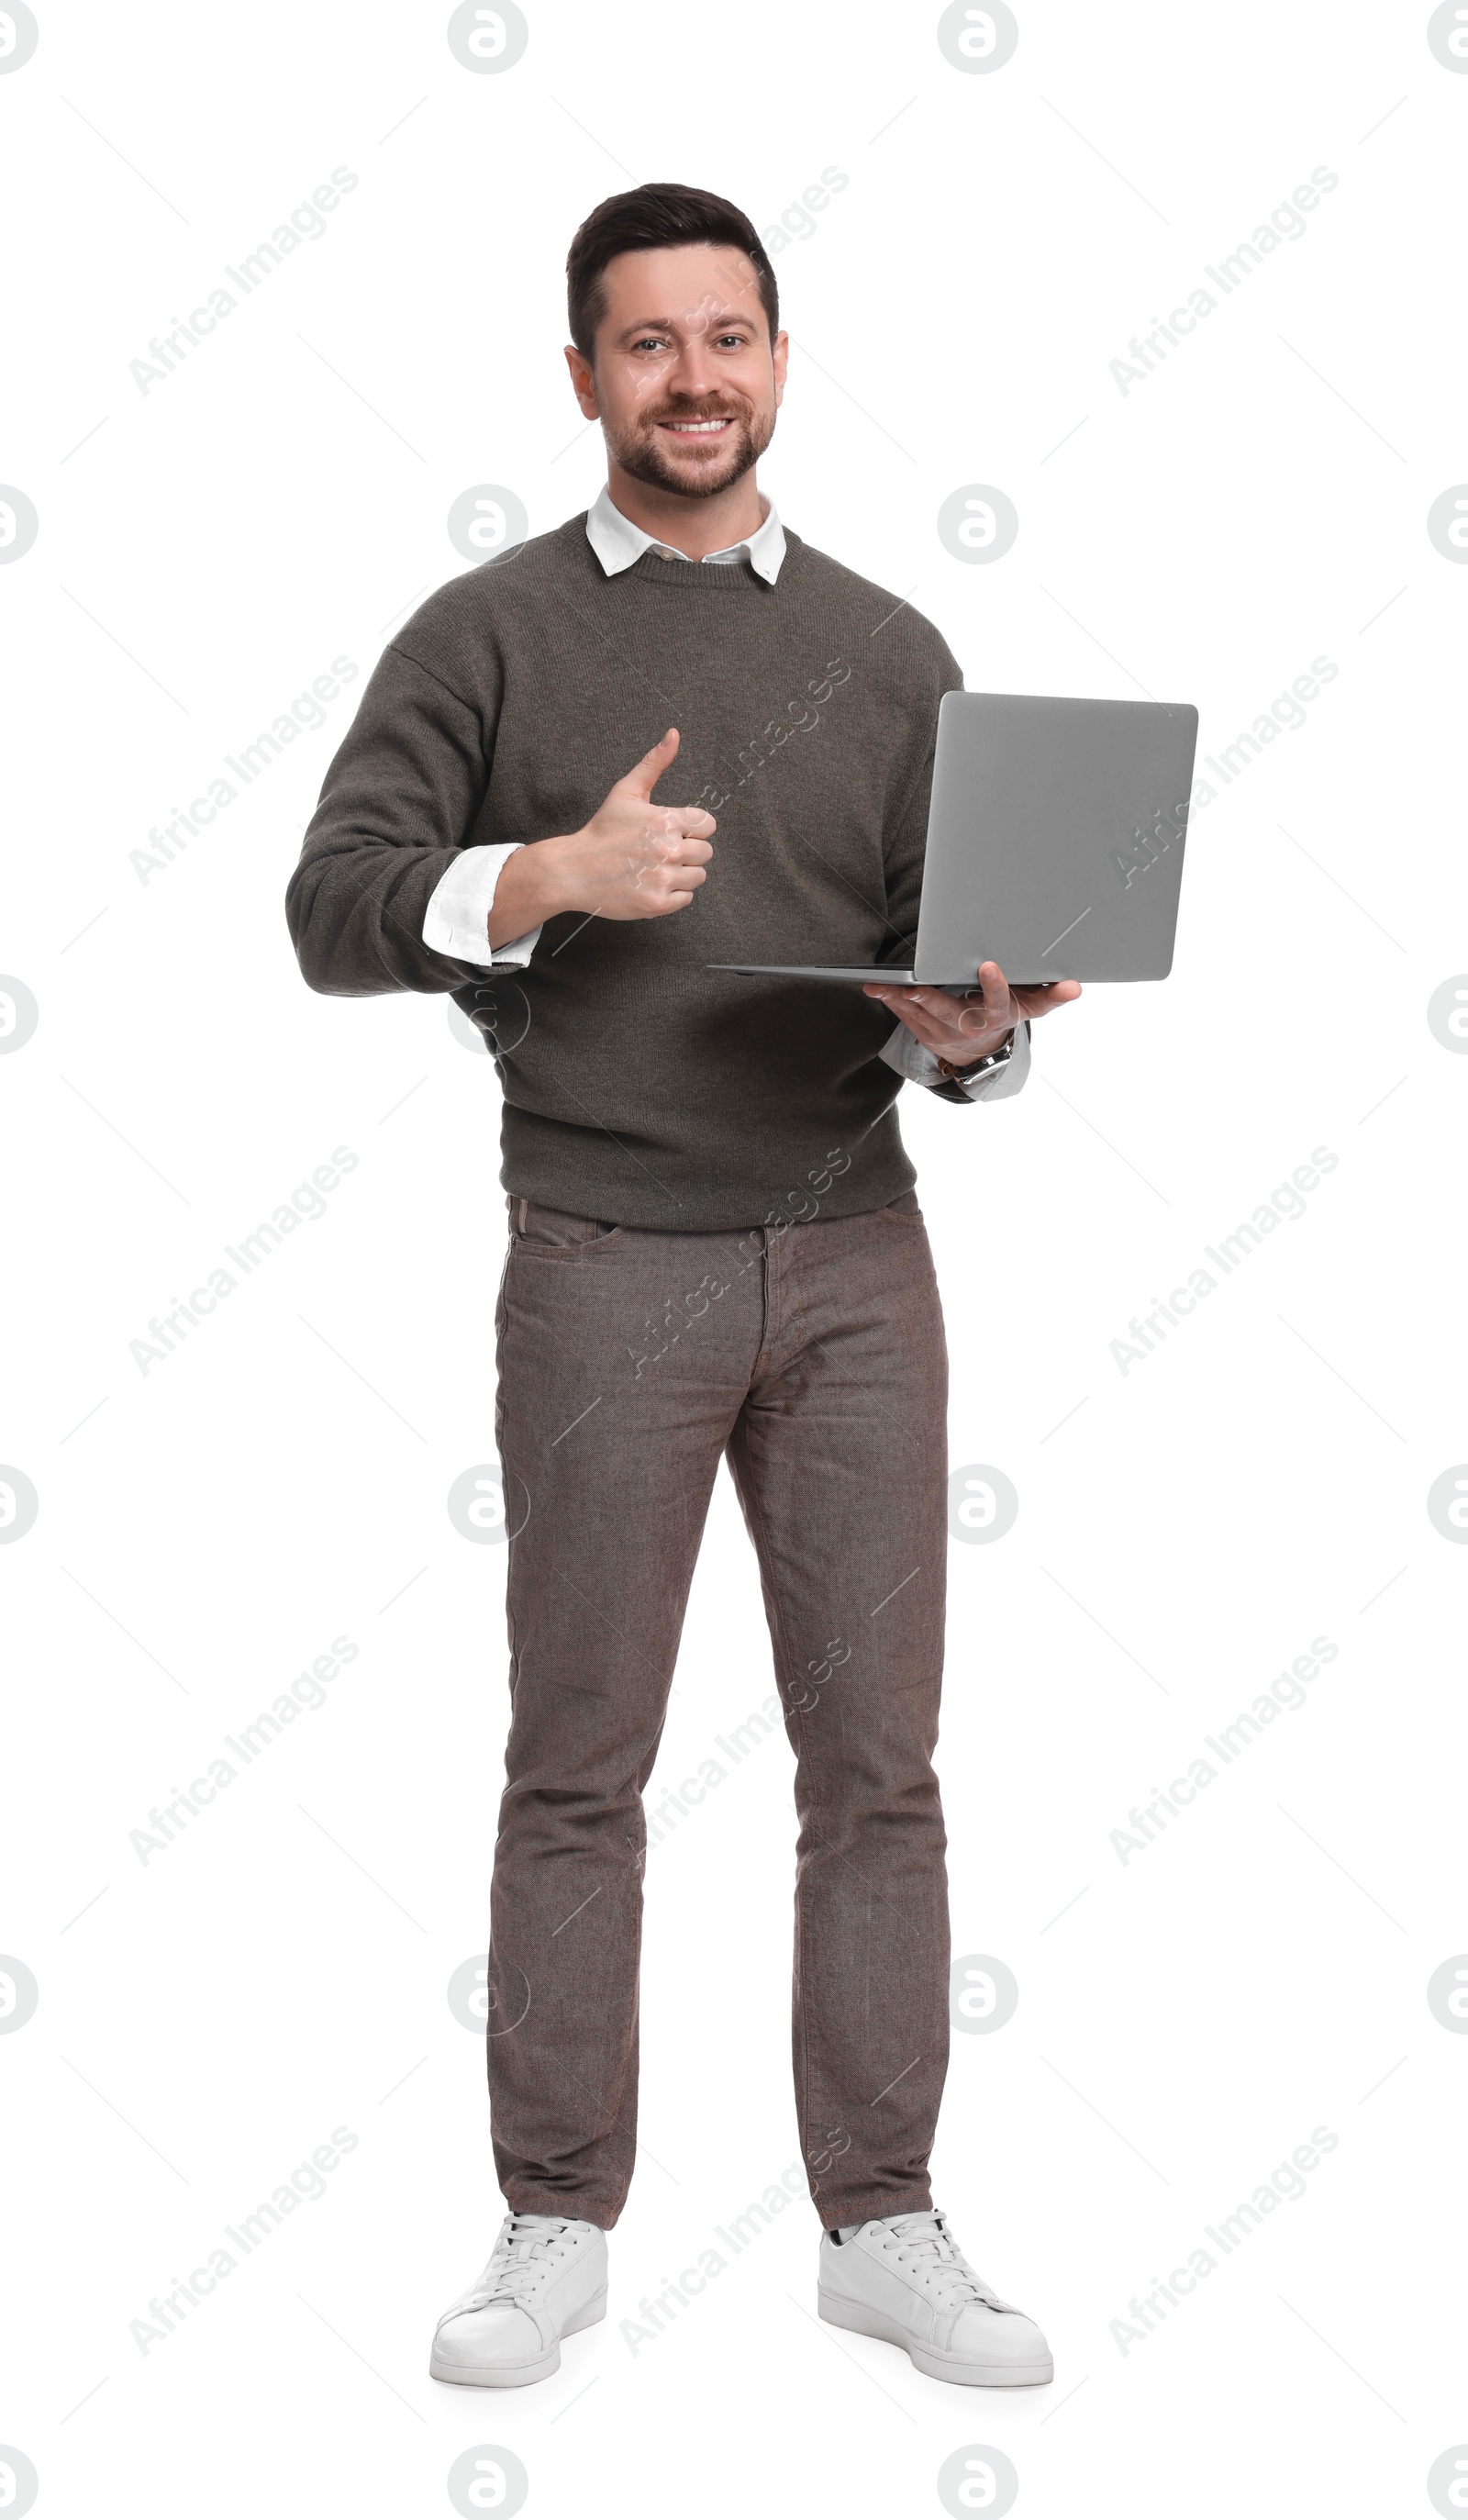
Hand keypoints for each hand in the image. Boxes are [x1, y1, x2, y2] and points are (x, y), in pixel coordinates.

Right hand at [488, 728, 713, 945]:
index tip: (673, 832)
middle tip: (660, 852)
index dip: (692, 828)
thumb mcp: (626, 792)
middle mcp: (669, 850)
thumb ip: (654, 763)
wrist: (574, 870)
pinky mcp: (658, 903)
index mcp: (666, 820)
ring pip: (698, 876)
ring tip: (655, 868)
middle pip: (705, 852)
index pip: (707, 825)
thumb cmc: (602, 831)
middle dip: (687, 851)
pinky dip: (672, 894)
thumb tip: (675, 734)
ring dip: (681, 873)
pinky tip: (651, 883)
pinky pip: (685, 899)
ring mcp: (664, 878)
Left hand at [863, 959, 1080, 1064]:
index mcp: (996, 1015)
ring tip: (879, 984)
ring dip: (898, 999)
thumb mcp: (1030, 1008)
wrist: (981, 1052)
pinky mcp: (925, 1033)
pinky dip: (890, 1002)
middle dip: (930, 999)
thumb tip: (1075, 987)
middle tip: (913, 985)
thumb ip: (1051, 996)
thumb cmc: (1004, 1017)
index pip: (998, 1001)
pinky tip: (877, 988)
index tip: (988, 966)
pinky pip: (905, 1017)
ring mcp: (944, 1032)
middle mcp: (969, 1026)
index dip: (994, 985)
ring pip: (919, 1014)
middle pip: (949, 1011)